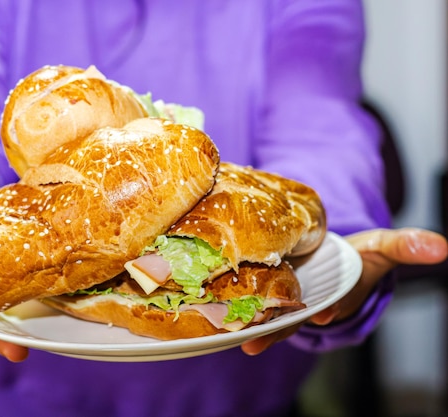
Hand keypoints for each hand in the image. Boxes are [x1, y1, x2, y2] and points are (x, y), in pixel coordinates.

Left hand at [241, 227, 447, 354]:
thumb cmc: (357, 256)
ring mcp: (287, 300)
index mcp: (338, 295)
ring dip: (252, 327)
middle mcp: (310, 303)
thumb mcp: (382, 247)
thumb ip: (405, 245)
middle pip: (294, 318)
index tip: (321, 310)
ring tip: (235, 338)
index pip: (333, 304)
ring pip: (268, 316)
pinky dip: (237, 309)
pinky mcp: (267, 291)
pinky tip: (218, 315)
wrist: (331, 257)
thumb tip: (442, 246)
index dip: (327, 308)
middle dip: (278, 330)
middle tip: (257, 341)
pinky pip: (252, 302)